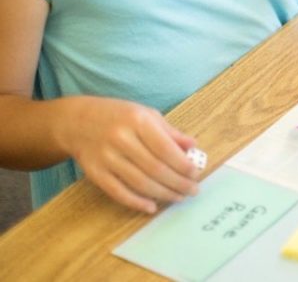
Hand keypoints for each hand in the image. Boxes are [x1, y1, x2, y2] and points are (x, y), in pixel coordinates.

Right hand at [57, 96, 200, 213]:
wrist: (76, 120)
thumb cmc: (118, 116)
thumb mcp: (146, 115)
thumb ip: (170, 132)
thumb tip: (193, 146)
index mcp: (138, 121)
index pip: (166, 149)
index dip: (183, 165)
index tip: (196, 174)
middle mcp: (121, 139)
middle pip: (155, 168)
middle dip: (178, 183)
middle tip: (192, 190)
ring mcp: (106, 157)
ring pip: (139, 182)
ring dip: (163, 194)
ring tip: (178, 197)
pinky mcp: (94, 172)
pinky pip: (118, 192)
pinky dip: (136, 202)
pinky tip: (152, 206)